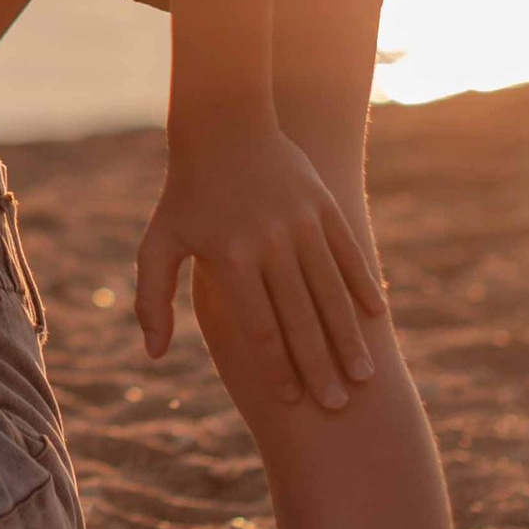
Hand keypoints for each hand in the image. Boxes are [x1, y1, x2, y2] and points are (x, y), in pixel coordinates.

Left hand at [134, 110, 385, 409]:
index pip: (258, 326)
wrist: (222, 123)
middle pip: (300, 318)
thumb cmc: (186, 193)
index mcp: (231, 258)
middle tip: (337, 405)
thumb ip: (151, 299)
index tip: (291, 400)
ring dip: (349, 335)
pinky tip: (377, 316)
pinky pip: (348, 254)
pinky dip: (363, 285)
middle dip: (319, 366)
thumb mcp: (158, 243)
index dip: (276, 367)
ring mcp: (301, 223)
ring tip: (364, 375)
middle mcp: (270, 243)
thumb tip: (153, 355)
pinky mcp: (323, 206)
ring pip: (331, 291)